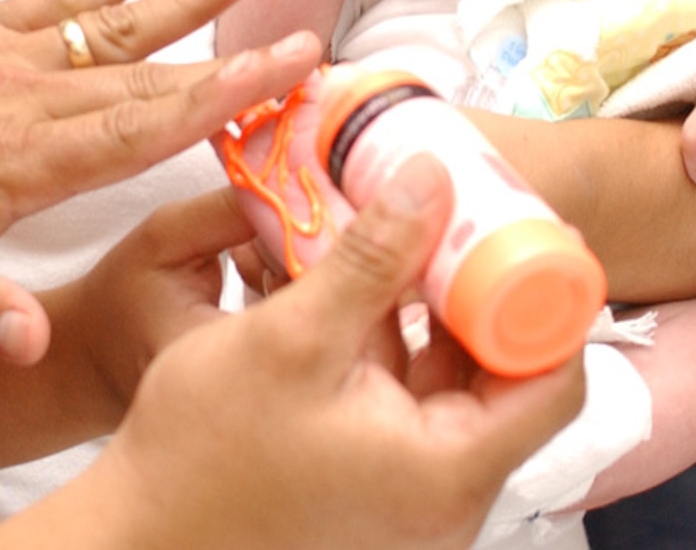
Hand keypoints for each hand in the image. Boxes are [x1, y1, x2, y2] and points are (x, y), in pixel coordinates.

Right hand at [51, 156, 585, 549]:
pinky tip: (357, 289)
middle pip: (508, 378)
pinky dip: (394, 343)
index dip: (549, 299)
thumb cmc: (206, 448)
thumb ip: (371, 256)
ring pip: (453, 384)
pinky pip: (409, 402)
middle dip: (485, 289)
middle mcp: (447, 495)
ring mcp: (410, 494)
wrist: (140, 529)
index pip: (554, 382)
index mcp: (450, 470)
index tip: (522, 229)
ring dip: (434, 310)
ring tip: (406, 234)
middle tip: (463, 214)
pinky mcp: (374, 485)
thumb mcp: (292, 333)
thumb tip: (433, 181)